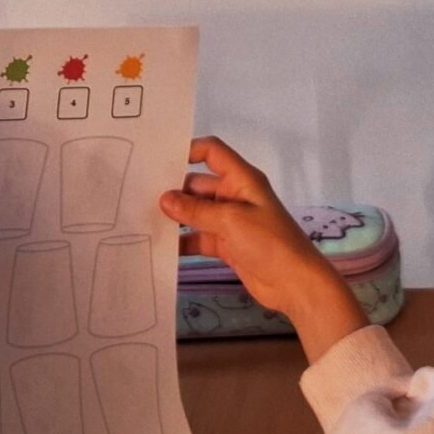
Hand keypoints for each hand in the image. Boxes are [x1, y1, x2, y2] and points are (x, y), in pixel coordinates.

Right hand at [157, 136, 365, 361]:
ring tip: (143, 219)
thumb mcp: (230, 220)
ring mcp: (230, 221)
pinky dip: (183, 240)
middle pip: (198, 184)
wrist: (294, 283)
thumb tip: (164, 198)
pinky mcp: (226, 245)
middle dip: (173, 189)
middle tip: (139, 194)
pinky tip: (161, 246)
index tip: (160, 160)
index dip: (189, 150)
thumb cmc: (268, 241)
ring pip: (196, 212)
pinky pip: (199, 237)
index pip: (213, 152)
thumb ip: (196, 210)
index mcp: (241, 179)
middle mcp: (234, 195)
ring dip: (176, 216)